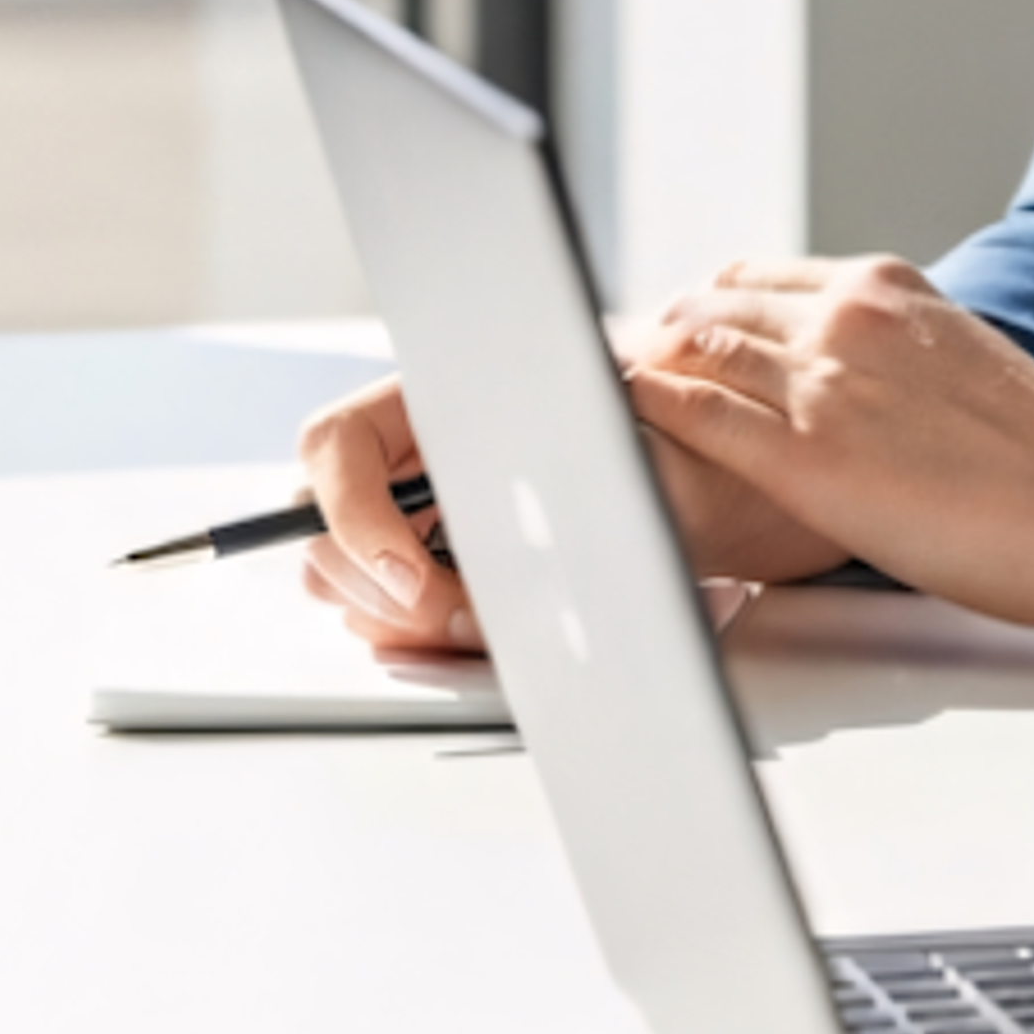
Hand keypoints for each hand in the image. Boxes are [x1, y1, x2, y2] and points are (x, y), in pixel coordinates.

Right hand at [298, 335, 833, 654]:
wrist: (712, 467)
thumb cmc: (670, 425)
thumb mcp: (631, 429)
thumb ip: (569, 453)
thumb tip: (507, 497)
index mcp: (435, 399)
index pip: (334, 445)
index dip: (355, 516)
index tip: (419, 574)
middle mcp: (408, 456)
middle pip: (321, 531)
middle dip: (386, 589)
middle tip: (468, 617)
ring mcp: (411, 516)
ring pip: (348, 585)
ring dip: (407, 619)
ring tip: (493, 622)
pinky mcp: (432, 569)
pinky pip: (387, 617)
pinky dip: (426, 635)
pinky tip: (492, 627)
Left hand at [626, 259, 1033, 658]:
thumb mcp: (963, 366)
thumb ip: (895, 360)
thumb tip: (863, 393)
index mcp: (887, 287)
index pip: (749, 280)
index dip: (697, 318)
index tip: (667, 350)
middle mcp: (846, 313)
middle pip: (702, 308)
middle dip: (652, 345)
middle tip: (612, 387)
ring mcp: (822, 378)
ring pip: (683, 348)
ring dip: (633, 374)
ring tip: (588, 411)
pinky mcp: (806, 454)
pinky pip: (689, 415)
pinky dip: (638, 415)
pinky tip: (608, 435)